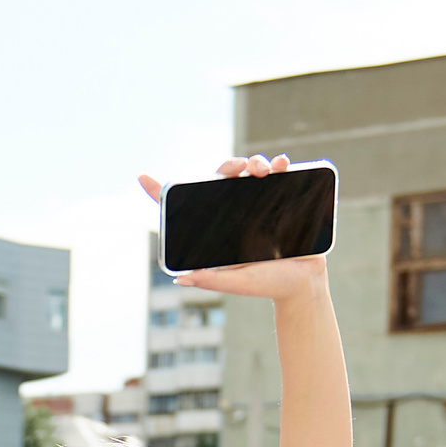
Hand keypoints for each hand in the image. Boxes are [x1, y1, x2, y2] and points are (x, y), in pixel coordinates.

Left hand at [136, 155, 329, 301]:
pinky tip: (283, 164)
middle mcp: (238, 212)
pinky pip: (282, 176)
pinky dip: (282, 165)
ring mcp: (262, 204)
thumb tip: (180, 278)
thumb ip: (211, 279)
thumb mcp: (236, 282)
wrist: (303, 285)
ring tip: (262, 169)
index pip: (187, 205)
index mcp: (219, 228)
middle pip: (225, 177)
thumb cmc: (266, 285)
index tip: (142, 178)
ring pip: (253, 171)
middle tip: (237, 168)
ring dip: (256, 161)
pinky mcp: (285, 201)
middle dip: (230, 164)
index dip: (162, 192)